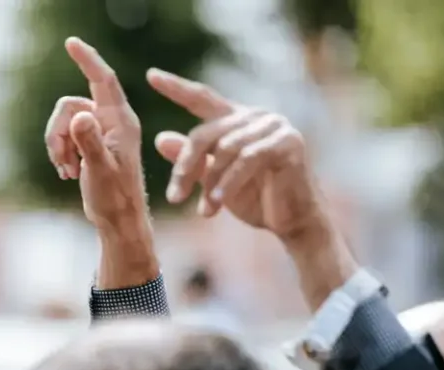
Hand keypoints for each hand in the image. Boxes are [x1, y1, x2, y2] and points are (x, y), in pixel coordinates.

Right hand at [44, 38, 148, 232]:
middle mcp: (112, 121)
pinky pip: (66, 135)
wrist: (119, 221)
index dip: (87, 59)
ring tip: (67, 171)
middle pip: (71, 106)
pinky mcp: (92, 143)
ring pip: (65, 122)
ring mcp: (101, 131)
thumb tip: (78, 117)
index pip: (102, 80)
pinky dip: (61, 153)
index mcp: (120, 121)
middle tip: (62, 161)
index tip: (70, 43)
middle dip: (57, 132)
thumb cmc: (114, 198)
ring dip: (58, 146)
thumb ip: (89, 142)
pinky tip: (68, 173)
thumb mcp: (100, 170)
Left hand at [146, 69, 357, 307]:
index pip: (202, 99)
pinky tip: (216, 204)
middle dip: (185, 167)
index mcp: (235, 119)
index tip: (151, 76)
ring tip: (204, 211)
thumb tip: (160, 137)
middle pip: (205, 133)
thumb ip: (191, 158)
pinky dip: (229, 183)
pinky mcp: (289, 142)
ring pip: (225, 148)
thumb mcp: (213, 179)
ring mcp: (274, 125)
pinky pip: (248, 159)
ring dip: (210, 183)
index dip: (177, 87)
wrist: (292, 220)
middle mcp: (255, 115)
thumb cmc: (254, 198)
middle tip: (174, 198)